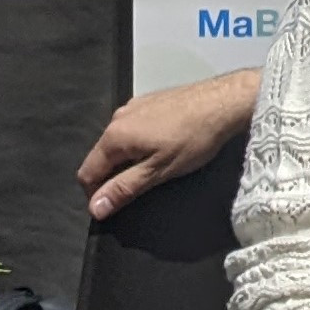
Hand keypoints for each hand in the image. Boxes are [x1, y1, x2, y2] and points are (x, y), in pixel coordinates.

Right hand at [80, 68, 258, 217]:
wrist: (223, 102)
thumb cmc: (194, 138)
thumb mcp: (158, 171)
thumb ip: (124, 188)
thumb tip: (95, 207)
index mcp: (114, 136)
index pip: (86, 173)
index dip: (97, 194)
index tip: (114, 206)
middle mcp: (117, 118)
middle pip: (101, 157)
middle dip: (113, 177)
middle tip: (142, 188)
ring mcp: (132, 107)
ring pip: (118, 143)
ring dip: (127, 160)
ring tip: (156, 167)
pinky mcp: (148, 102)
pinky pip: (132, 129)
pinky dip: (139, 144)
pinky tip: (163, 147)